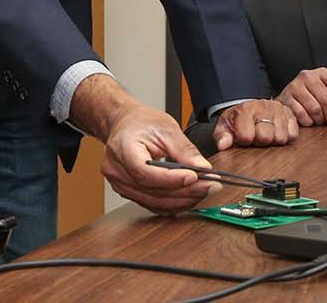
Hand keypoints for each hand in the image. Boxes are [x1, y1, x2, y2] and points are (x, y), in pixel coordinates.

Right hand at [72, 74, 219, 214]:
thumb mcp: (166, 128)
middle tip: (210, 186)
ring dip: (182, 201)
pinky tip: (188, 198)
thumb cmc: (141, 122)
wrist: (125, 124)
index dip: (171, 179)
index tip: (195, 177)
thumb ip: (185, 150)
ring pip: (154, 202)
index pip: (146, 172)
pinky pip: (152, 204)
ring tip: (203, 191)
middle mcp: (117, 170)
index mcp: (123, 149)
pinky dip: (172, 203)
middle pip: (152, 191)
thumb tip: (203, 168)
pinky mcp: (128, 192)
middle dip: (185, 191)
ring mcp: (119, 184)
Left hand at [214, 99, 298, 150]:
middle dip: (260, 142)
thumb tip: (223, 145)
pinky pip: (293, 134)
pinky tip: (277, 132)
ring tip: (266, 134)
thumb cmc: (237, 120)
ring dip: (273, 140)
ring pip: (280, 137)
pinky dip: (286, 137)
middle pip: (266, 137)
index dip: (245, 142)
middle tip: (256, 137)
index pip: (247, 137)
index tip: (243, 138)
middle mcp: (263, 106)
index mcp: (245, 109)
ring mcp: (279, 109)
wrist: (250, 108)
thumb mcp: (225, 126)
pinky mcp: (290, 113)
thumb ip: (222, 136)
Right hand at [277, 68, 326, 126]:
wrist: (289, 97)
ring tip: (319, 119)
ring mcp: (295, 86)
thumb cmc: (311, 95)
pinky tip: (309, 119)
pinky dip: (308, 121)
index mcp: (321, 73)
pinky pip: (302, 115)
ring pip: (315, 108)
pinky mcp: (286, 98)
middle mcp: (307, 76)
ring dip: (320, 119)